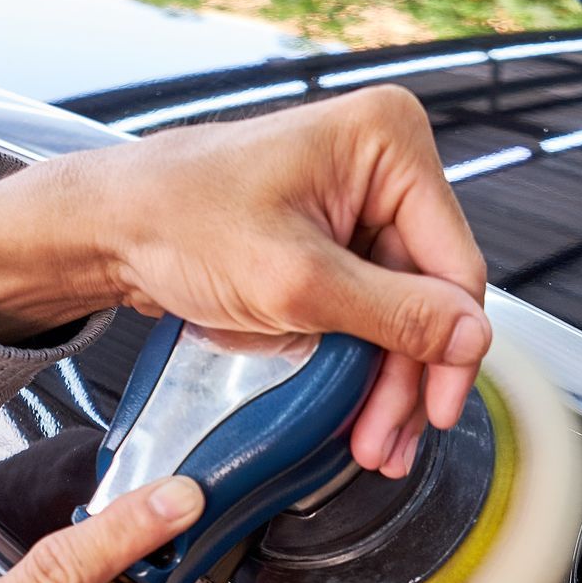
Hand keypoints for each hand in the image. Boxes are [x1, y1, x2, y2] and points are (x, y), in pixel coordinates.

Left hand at [0, 86, 489, 476]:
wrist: (108, 226)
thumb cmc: (177, 220)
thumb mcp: (295, 281)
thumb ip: (394, 313)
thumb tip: (473, 339)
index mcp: (387, 140)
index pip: (454, 263)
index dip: (450, 348)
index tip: (437, 411)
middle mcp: (383, 163)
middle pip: (430, 293)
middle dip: (408, 375)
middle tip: (388, 442)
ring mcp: (360, 200)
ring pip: (403, 310)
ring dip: (388, 380)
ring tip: (371, 441)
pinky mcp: (336, 236)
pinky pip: (370, 306)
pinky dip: (363, 361)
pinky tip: (356, 409)